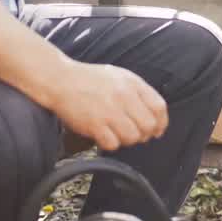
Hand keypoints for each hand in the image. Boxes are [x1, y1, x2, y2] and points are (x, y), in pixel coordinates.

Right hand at [46, 60, 168, 151]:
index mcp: (132, 83)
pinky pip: (113, 144)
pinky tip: (104, 135)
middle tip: (134, 133)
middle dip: (144, 134)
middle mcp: (123, 97)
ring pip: (132, 137)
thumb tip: (156, 115)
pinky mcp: (94, 125)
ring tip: (117, 133)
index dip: (161, 122)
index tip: (157, 130)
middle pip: (148, 126)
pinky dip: (110, 143)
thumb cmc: (91, 80)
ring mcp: (109, 111)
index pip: (159, 107)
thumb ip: (138, 92)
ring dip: (127, 140)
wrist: (61, 80)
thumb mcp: (119, 76)